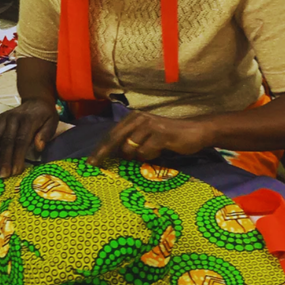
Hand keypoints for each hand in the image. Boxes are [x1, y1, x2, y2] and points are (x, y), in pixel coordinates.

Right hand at [0, 99, 58, 176]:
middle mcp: (13, 119)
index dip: (18, 157)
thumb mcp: (52, 121)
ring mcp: (3, 118)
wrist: (36, 99)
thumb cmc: (45, 114)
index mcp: (28, 120)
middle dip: (4, 159)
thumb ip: (46, 134)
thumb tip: (38, 147)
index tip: (16, 171)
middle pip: (7, 141)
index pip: (21, 141)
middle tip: (3, 174)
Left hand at [87, 111, 214, 164]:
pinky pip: (145, 152)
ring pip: (130, 148)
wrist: (195, 132)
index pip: (110, 134)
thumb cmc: (167, 137)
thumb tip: (111, 156)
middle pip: (113, 139)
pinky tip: (160, 150)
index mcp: (132, 118)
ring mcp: (149, 125)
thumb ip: (129, 142)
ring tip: (151, 151)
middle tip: (93, 166)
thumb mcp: (145, 137)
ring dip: (137, 156)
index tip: (89, 162)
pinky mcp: (160, 134)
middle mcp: (138, 118)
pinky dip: (150, 156)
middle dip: (102, 154)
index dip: (99, 149)